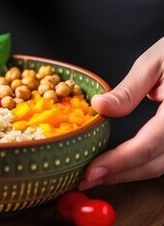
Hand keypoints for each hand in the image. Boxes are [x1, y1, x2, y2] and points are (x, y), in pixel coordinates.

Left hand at [79, 37, 163, 189]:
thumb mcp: (153, 63)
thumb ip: (128, 90)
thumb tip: (100, 107)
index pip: (149, 144)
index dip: (119, 162)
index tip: (91, 171)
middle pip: (155, 163)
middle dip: (119, 175)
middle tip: (87, 179)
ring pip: (161, 165)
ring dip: (129, 174)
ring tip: (98, 175)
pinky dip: (141, 165)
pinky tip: (121, 165)